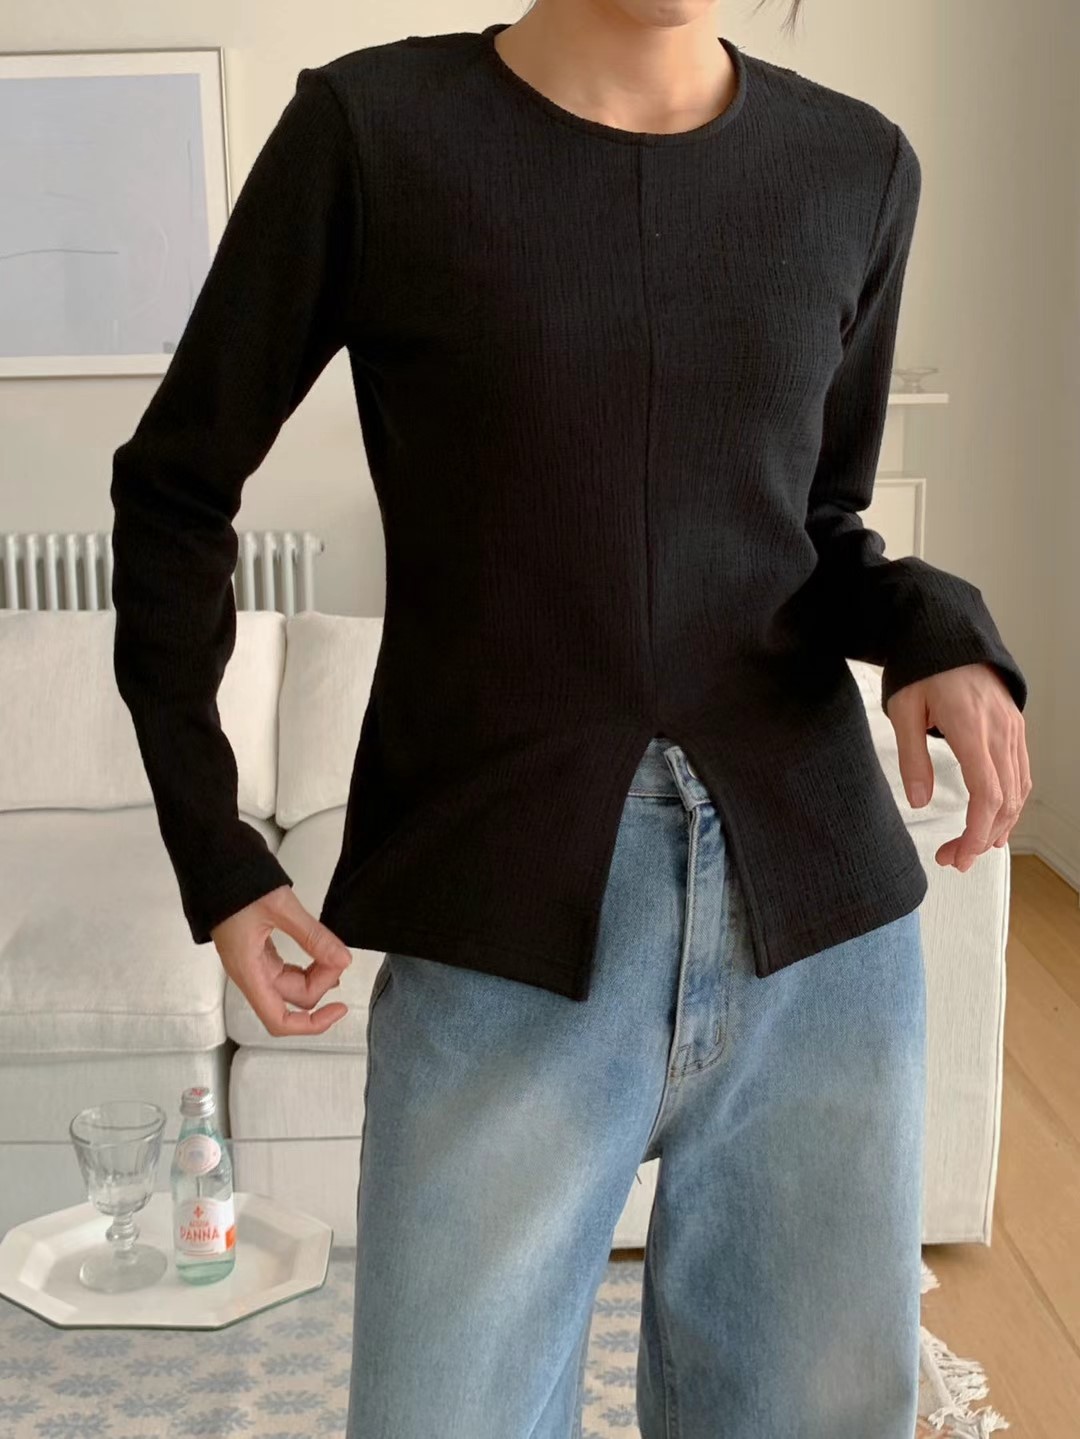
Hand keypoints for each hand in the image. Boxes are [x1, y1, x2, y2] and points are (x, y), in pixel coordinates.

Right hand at [211, 884, 352, 1035]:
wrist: (211, 864)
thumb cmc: (235, 885)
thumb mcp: (280, 908)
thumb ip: (313, 936)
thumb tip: (343, 960)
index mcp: (248, 971)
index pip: (278, 1021)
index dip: (311, 1024)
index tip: (338, 1008)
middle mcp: (249, 974)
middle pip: (292, 1000)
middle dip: (321, 982)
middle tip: (339, 954)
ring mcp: (252, 963)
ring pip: (291, 985)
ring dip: (315, 975)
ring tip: (332, 952)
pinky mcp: (257, 951)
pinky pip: (286, 970)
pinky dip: (307, 965)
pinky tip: (320, 952)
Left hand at [886, 662, 1030, 872]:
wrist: (948, 635)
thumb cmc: (923, 669)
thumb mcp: (904, 711)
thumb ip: (912, 758)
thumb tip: (918, 801)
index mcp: (972, 728)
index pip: (987, 794)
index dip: (976, 833)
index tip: (960, 856)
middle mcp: (1000, 732)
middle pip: (1005, 801)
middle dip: (982, 838)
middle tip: (954, 859)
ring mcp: (1012, 730)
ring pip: (1018, 791)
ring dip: (998, 825)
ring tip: (970, 848)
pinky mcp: (1015, 728)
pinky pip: (1021, 774)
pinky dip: (1011, 803)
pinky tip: (996, 821)